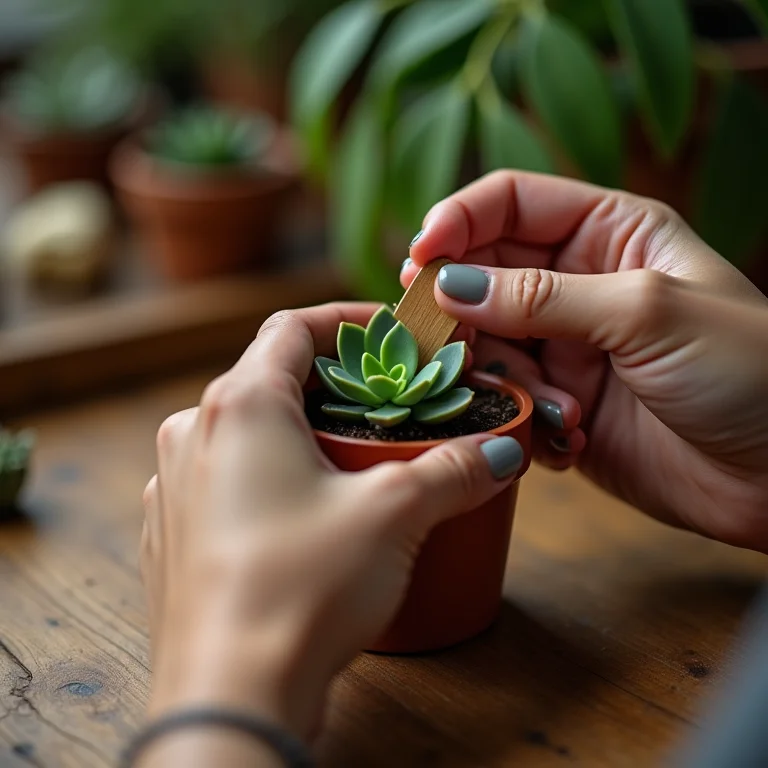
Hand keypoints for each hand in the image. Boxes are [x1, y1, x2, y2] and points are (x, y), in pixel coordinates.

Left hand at [140, 303, 522, 741]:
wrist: (229, 696)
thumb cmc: (302, 588)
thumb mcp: (395, 514)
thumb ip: (453, 471)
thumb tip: (503, 452)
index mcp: (240, 404)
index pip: (292, 327)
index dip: (346, 321)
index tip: (390, 333)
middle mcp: (193, 433)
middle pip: (271, 380)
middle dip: (335, 386)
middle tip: (387, 403)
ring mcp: (174, 486)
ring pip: (249, 434)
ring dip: (304, 435)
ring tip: (357, 462)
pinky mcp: (174, 535)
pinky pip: (228, 482)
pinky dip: (273, 479)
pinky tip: (312, 514)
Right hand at [402, 171, 767, 550]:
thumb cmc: (746, 372)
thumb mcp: (645, 312)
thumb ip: (540, 296)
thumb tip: (447, 284)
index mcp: (609, 232)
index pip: (510, 203)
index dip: (457, 222)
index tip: (420, 259)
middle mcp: (579, 284)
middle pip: (483, 275)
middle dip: (463, 310)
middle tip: (446, 343)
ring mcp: (566, 346)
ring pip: (486, 343)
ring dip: (502, 375)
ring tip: (549, 403)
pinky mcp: (560, 402)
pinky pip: (507, 398)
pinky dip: (522, 416)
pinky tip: (569, 435)